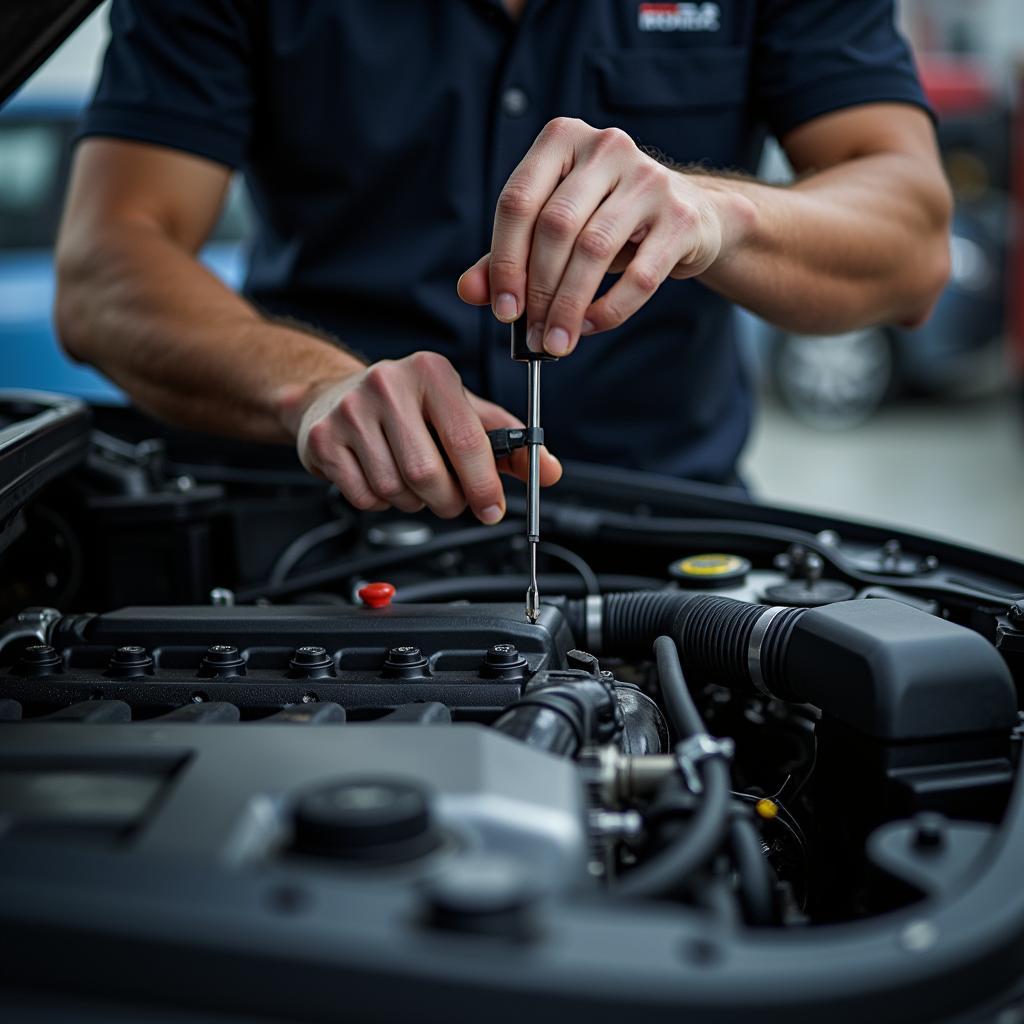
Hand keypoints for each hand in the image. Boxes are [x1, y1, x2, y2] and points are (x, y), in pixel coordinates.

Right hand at [283, 351, 561, 522]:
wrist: (331, 397)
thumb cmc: (407, 407)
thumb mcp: (460, 411)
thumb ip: (506, 442)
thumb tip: (549, 470)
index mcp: (431, 372)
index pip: (467, 440)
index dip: (484, 485)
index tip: (493, 509)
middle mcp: (389, 384)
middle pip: (428, 474)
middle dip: (448, 501)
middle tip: (452, 502)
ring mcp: (351, 411)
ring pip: (396, 489)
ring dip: (414, 503)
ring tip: (414, 484)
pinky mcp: (324, 440)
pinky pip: (365, 496)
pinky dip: (382, 502)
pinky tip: (382, 479)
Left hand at [458, 117, 754, 355]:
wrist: (688, 216)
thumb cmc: (606, 220)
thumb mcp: (553, 229)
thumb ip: (508, 255)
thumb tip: (468, 290)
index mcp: (562, 140)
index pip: (519, 201)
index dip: (505, 261)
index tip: (503, 311)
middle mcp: (606, 147)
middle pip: (556, 227)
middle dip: (539, 290)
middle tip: (532, 334)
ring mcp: (649, 179)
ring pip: (594, 250)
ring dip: (569, 306)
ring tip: (557, 341)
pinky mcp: (681, 218)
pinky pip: (639, 276)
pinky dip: (609, 310)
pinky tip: (590, 326)